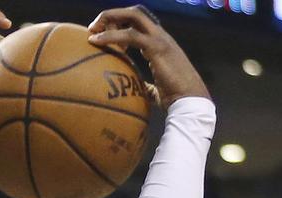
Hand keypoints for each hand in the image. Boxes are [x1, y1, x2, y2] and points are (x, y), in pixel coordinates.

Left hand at [88, 6, 210, 106]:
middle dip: (112, 14)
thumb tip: (135, 92)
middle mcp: (160, 35)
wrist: (190, 100)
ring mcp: (160, 39)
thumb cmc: (174, 96)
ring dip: (109, 19)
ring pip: (133, 16)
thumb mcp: (156, 88)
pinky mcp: (157, 47)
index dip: (119, 23)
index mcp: (159, 42)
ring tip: (92, 31)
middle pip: (135, 12)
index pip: (138, 22)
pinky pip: (130, 35)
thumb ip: (145, 86)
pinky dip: (110, 36)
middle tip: (93, 27)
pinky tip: (96, 41)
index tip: (101, 35)